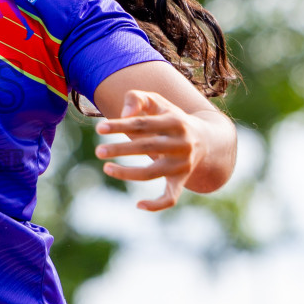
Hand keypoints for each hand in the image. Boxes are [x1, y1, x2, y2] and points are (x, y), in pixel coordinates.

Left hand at [93, 90, 208, 211]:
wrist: (204, 139)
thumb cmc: (170, 117)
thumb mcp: (157, 102)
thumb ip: (136, 98)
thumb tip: (123, 115)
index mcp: (175, 121)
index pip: (143, 124)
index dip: (120, 126)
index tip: (99, 129)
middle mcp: (181, 144)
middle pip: (147, 147)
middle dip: (120, 149)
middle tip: (98, 151)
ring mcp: (182, 164)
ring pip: (152, 173)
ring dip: (127, 173)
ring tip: (106, 168)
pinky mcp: (181, 180)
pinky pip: (171, 198)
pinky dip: (157, 205)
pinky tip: (138, 205)